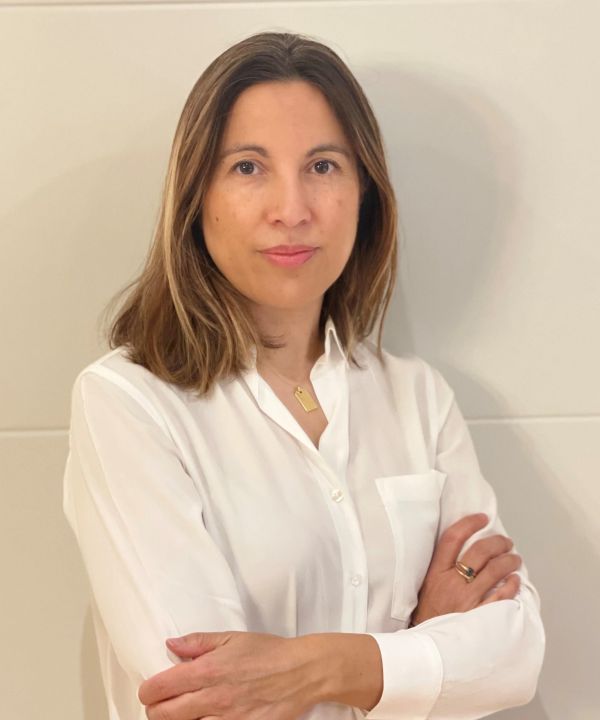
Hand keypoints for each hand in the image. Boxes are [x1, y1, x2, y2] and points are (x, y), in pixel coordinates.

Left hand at [138, 630, 314, 719]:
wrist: (301, 672)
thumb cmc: (269, 652)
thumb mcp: (232, 638)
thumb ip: (198, 642)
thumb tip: (171, 645)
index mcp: (207, 671)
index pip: (160, 688)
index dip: (148, 691)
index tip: (150, 690)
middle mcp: (212, 698)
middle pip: (164, 715)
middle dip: (155, 711)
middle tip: (160, 705)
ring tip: (183, 713)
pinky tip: (205, 719)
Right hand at [410, 513, 521, 625]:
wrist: (427, 646)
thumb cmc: (428, 614)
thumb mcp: (427, 585)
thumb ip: (442, 567)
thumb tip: (464, 547)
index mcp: (436, 572)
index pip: (453, 538)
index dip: (469, 524)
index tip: (482, 518)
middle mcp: (452, 583)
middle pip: (479, 551)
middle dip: (498, 542)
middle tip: (506, 542)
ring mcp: (467, 600)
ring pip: (494, 570)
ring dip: (509, 561)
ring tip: (514, 558)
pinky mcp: (479, 617)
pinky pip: (502, 597)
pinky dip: (511, 586)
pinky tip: (515, 580)